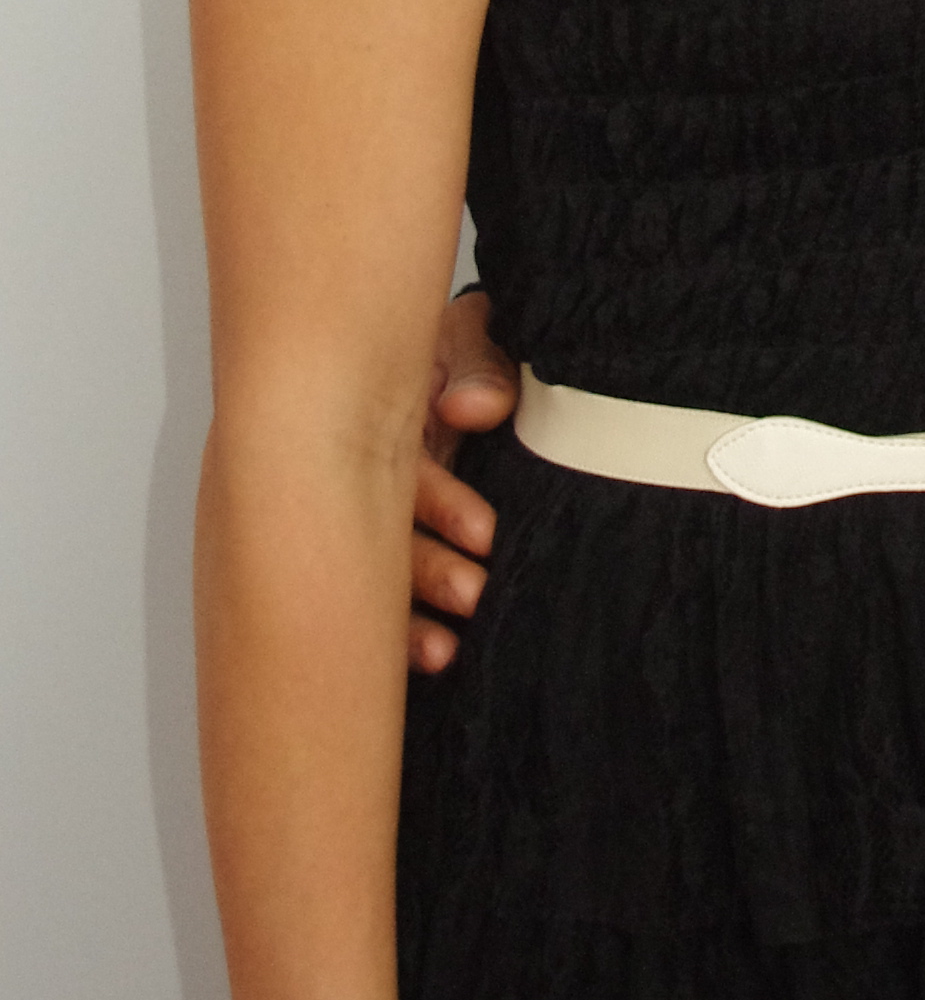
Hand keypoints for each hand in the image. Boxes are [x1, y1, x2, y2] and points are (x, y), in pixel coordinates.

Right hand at [407, 291, 514, 675]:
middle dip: (422, 571)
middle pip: (376, 531)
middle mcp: (365, 474)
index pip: (399, 466)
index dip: (438, 501)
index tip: (484, 532)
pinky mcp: (383, 552)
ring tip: (446, 652)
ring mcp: (370, 516)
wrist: (454, 367)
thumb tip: (472, 409)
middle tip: (473, 596)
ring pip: (374, 573)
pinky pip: (378, 600)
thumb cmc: (456, 352)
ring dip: (405, 616)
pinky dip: (398, 634)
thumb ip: (478, 362)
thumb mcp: (469, 337)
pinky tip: (426, 663)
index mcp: (379, 422)